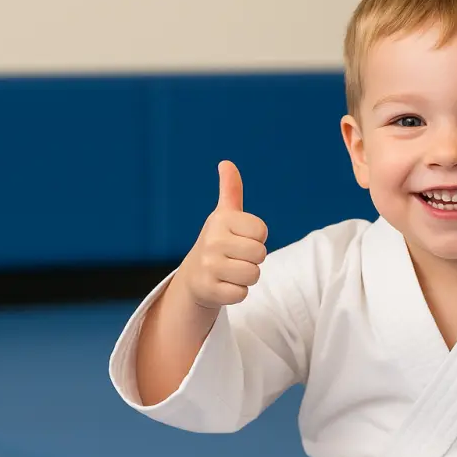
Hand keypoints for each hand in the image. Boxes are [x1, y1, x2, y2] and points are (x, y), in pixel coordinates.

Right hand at [175, 160, 268, 308]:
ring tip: (231, 271)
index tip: (240, 238)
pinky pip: (242, 294)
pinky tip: (224, 285)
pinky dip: (238, 292)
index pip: (262, 232)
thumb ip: (230, 190)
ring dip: (247, 277)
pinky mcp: (209, 290)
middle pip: (260, 254)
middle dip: (254, 259)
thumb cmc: (218, 241)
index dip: (256, 238)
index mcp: (221, 220)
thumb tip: (226, 163)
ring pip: (253, 275)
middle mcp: (213, 241)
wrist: (194, 276)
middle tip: (236, 257)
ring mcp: (209, 266)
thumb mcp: (224, 215)